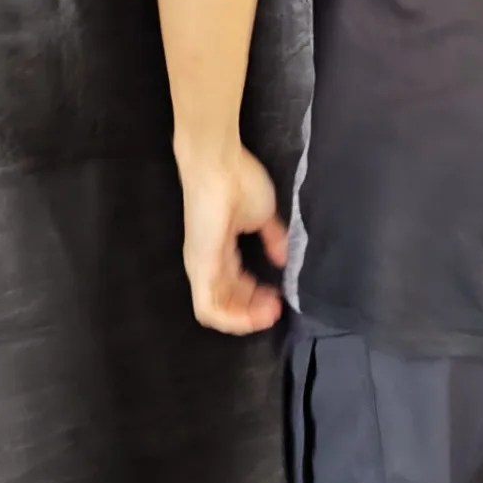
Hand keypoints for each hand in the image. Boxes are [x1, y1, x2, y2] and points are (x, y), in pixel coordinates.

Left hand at [178, 146, 287, 334]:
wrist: (218, 165)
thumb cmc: (239, 182)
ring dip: (244, 317)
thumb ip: (272, 238)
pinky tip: (253, 316)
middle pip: (226, 301)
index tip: (279, 298)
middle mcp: (207, 263)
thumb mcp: (263, 215)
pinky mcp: (201, 267)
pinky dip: (232, 318)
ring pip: (216, 310)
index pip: (234, 286)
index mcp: (220, 251)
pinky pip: (208, 307)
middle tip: (277, 308)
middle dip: (253, 310)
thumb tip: (282, 256)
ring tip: (269, 312)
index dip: (256, 297)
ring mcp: (201, 266)